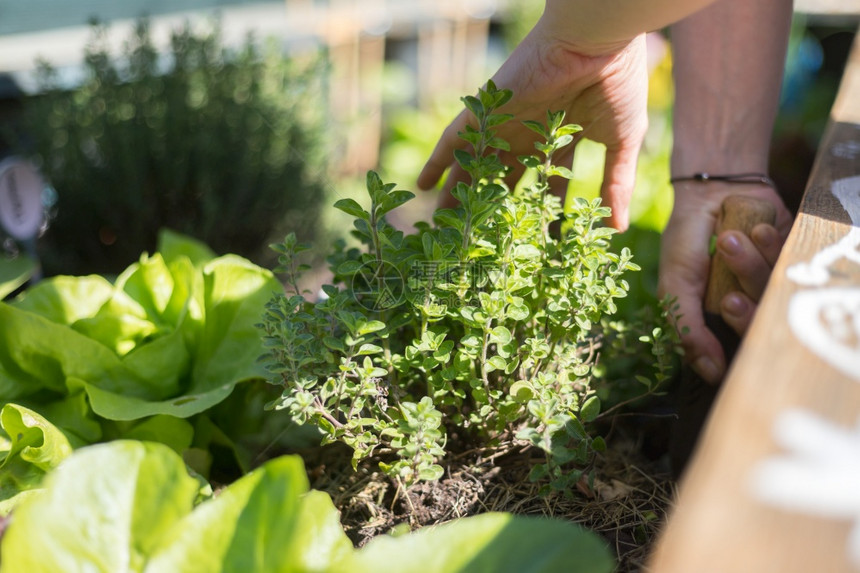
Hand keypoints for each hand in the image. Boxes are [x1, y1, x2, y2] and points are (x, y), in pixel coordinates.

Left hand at [417, 20, 648, 230]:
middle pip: (502, 180)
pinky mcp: (486, 114)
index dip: (543, 214)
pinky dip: (437, 162)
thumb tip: (618, 229)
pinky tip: (423, 186)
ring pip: (474, 167)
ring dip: (459, 195)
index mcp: (559, 140)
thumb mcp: (621, 141)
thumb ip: (616, 183)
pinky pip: (452, 141)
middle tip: (477, 240)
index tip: (538, 243)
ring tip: (443, 226)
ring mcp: (504, 125)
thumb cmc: (617, 84)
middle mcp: (528, 135)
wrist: (597, 44)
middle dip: (492, 209)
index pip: (546, 185)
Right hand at [658, 183, 792, 382]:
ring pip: (774, 288)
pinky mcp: (787, 256)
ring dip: (751, 260)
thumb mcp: (676, 285)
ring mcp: (767, 279)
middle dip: (747, 290)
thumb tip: (711, 373)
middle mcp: (746, 302)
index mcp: (717, 317)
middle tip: (731, 272)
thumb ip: (687, 329)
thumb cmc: (685, 240)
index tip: (729, 303)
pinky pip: (790, 261)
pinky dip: (772, 243)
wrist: (710, 191)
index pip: (736, 343)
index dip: (740, 325)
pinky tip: (757, 227)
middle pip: (762, 318)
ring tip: (731, 236)